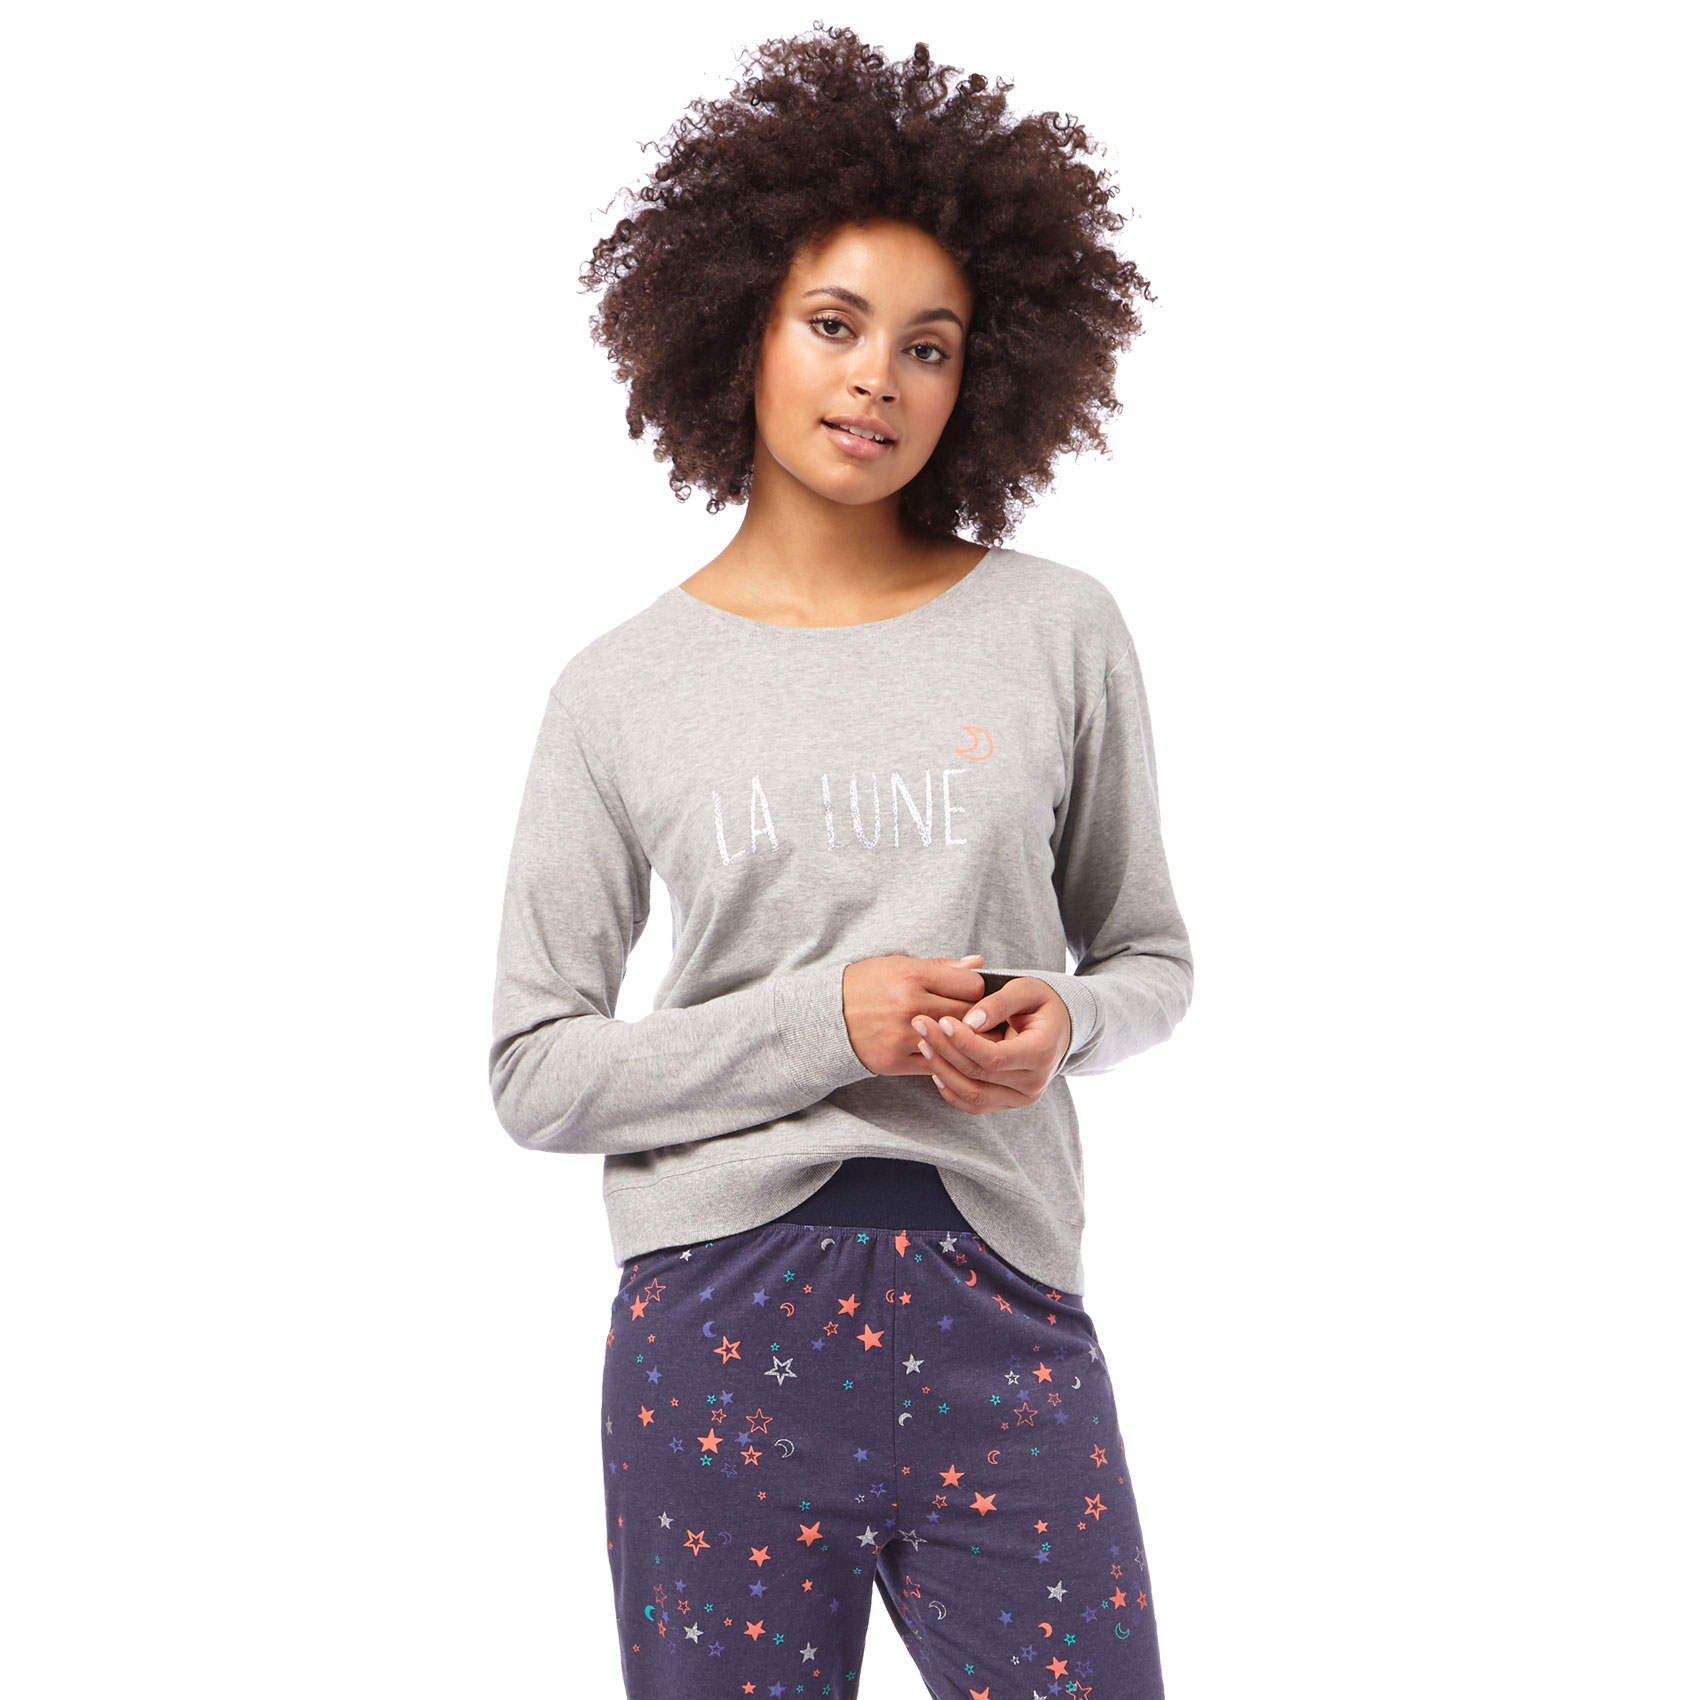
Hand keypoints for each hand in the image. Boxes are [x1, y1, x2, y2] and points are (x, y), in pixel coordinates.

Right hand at [842, 953, 987, 1075]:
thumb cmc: (864, 985)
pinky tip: (945, 1052)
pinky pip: (936, 1064)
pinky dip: (944, 1058)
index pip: (970, 985)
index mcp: (911, 976)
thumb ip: (941, 966)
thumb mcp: (898, 964)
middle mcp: (909, 1006)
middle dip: (976, 1015)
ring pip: (956, 1042)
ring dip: (965, 1040)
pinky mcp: (896, 1061)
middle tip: (978, 1017)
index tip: (971, 994)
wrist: (825, 1016)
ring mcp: (903, 1036)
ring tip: (969, 1037)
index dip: (976, 989)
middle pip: (968, 1014)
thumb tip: (978, 964)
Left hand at [910, 976, 1071, 1112]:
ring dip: (942, 1071)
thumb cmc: (1041, 1003)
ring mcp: (1021, 1097)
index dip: (964, 1042)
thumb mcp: (1026, 990)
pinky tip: (935, 1067)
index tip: (942, 1020)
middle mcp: (1034, 1083)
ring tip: (923, 1043)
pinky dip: (951, 1090)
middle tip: (920, 1025)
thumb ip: (999, 1003)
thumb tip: (970, 1020)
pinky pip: (975, 1104)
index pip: (995, 1057)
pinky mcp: (1008, 1102)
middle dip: (945, 1050)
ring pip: (973, 1095)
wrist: (1058, 1028)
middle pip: (979, 1075)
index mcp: (1042, 1053)